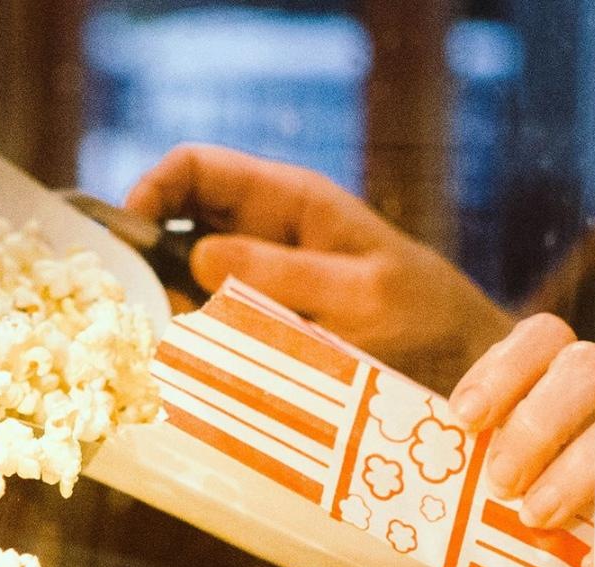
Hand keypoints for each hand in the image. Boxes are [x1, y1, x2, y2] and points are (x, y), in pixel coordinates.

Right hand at [125, 144, 512, 392]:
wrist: (466, 369)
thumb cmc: (426, 319)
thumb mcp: (361, 294)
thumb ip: (283, 274)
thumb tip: (199, 258)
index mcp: (287, 200)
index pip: (194, 168)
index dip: (150, 190)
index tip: (128, 239)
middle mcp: (263, 233)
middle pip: (176, 223)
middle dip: (152, 260)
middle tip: (152, 308)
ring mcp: (258, 277)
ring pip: (184, 278)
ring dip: (174, 308)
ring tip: (188, 346)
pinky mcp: (257, 322)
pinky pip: (207, 322)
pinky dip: (196, 341)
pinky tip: (206, 366)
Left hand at [448, 314, 594, 536]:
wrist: (569, 525)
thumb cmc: (496, 471)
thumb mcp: (467, 438)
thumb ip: (432, 422)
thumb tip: (341, 413)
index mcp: (548, 365)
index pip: (540, 335)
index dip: (502, 370)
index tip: (463, 417)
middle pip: (584, 372)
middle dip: (536, 425)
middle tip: (497, 478)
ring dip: (577, 472)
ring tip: (533, 514)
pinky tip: (582, 557)